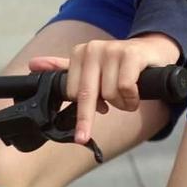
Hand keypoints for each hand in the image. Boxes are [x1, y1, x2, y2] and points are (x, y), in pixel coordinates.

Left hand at [29, 33, 179, 145]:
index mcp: (80, 53)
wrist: (152, 49)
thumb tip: (33, 65)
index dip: (82, 107)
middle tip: (84, 137)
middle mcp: (93, 49)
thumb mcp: (90, 66)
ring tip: (127, 97)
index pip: (72, 91)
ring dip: (121, 104)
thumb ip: (63, 67)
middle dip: (86, 119)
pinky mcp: (131, 55)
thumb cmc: (120, 64)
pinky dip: (132, 98)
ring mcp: (112, 50)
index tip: (94, 111)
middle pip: (86, 94)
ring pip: (109, 94)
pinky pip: (125, 88)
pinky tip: (135, 94)